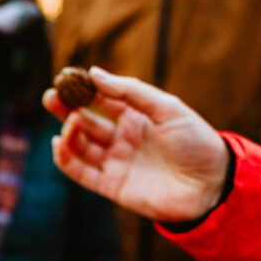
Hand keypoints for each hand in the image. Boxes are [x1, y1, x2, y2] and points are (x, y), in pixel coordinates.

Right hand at [43, 67, 229, 222]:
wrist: (211, 185)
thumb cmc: (195, 142)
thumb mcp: (166, 107)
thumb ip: (129, 91)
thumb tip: (93, 74)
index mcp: (137, 118)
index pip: (103, 101)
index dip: (83, 90)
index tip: (66, 79)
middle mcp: (123, 139)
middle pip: (86, 122)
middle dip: (66, 109)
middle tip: (49, 96)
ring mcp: (116, 163)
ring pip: (81, 146)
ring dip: (70, 132)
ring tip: (70, 120)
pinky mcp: (111, 186)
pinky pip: (81, 172)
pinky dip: (66, 159)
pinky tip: (60, 143)